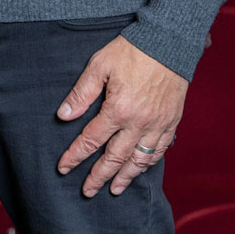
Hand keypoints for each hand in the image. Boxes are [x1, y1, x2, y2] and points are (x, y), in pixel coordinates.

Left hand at [55, 34, 187, 196]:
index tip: (63, 168)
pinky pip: (159, 150)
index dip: (75, 156)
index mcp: (118, 109)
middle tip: (87, 191)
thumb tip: (64, 115)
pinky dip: (148, 164)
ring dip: (124, 177)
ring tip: (114, 190)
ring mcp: (157, 125)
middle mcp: (138, 123)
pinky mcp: (171, 122)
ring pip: (138, 160)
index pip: (91, 140)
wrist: (168, 42)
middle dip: (98, 176)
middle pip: (114, 157)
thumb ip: (82, 93)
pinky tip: (140, 169)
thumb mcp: (100, 65)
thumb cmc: (132, 50)